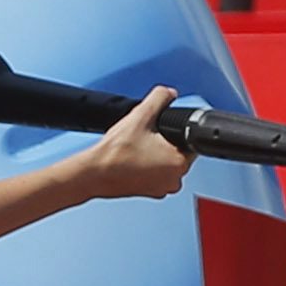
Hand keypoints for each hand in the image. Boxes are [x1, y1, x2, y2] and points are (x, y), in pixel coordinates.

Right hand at [79, 89, 196, 204]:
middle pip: (179, 153)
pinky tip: (133, 159)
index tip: (160, 130)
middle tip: (144, 138)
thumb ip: (159, 98)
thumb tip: (168, 93)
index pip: (190, 141)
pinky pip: (156, 175)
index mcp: (179, 163)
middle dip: (166, 142)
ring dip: (157, 154)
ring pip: (167, 164)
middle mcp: (175, 180)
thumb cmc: (115, 153)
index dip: (176, 131)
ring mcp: (162, 189)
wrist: (94, 174)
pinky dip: (148, 166)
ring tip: (137, 149)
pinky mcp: (151, 193)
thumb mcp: (141, 115)